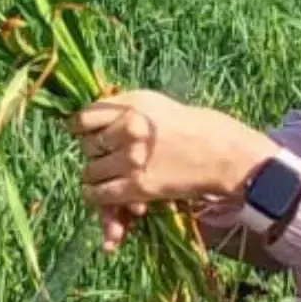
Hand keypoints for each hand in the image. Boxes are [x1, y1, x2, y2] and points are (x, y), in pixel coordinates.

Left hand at [70, 90, 277, 248]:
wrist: (222, 154)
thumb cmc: (190, 126)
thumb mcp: (153, 103)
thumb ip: (120, 109)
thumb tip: (84, 124)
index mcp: (131, 105)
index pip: (83, 117)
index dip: (79, 128)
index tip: (83, 134)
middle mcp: (128, 129)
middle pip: (86, 146)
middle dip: (93, 153)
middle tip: (107, 157)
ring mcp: (131, 159)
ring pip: (89, 172)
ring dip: (95, 177)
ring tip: (108, 176)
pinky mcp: (137, 187)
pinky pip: (99, 195)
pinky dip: (97, 198)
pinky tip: (105, 196)